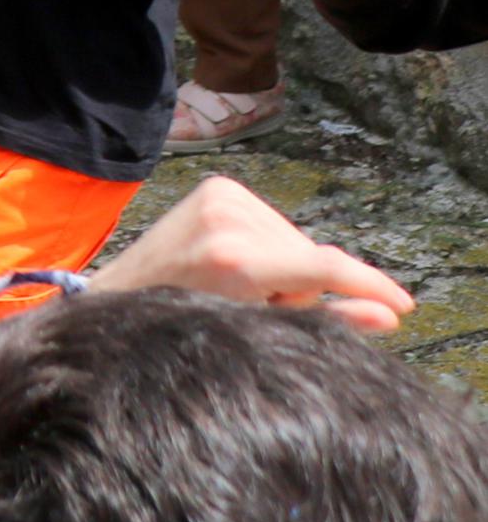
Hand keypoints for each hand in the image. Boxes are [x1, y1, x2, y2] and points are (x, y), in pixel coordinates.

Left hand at [92, 173, 410, 332]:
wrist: (119, 298)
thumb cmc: (184, 325)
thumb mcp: (255, 333)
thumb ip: (325, 322)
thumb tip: (388, 318)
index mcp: (233, 258)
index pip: (323, 266)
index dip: (370, 285)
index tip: (402, 305)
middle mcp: (227, 218)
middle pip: (311, 258)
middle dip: (303, 288)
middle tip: (258, 307)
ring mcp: (220, 196)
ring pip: (295, 242)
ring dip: (285, 269)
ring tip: (238, 287)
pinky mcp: (218, 187)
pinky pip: (275, 225)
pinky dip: (270, 249)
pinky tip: (234, 264)